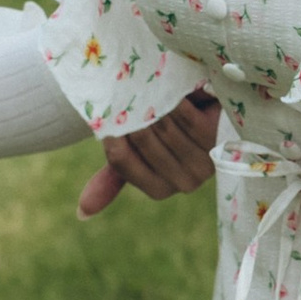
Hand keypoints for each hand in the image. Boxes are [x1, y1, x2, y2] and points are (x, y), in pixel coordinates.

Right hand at [77, 90, 221, 215]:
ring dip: (154, 104)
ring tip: (147, 86)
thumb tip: (81, 213)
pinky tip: (169, 88)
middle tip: (128, 90)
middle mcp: (184, 182)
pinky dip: (175, 101)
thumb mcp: (136, 152)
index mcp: (159, 189)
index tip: (110, 110)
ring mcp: (205, 162)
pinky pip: (187, 118)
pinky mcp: (220, 138)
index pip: (120, 159)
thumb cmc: (167, 130)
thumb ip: (113, 175)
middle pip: (143, 141)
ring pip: (165, 129)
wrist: (206, 111)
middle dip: (132, 112)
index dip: (112, 131)